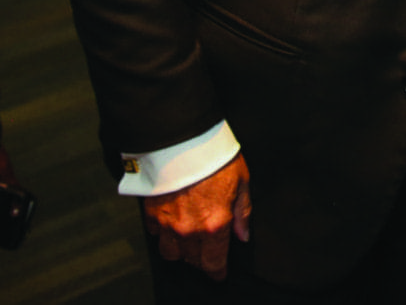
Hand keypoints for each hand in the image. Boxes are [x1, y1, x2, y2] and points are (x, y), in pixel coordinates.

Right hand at [141, 153, 251, 279]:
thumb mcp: (242, 181)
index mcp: (214, 224)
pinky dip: (164, 233)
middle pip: (192, 260)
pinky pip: (156, 235)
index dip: (218, 272)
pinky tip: (173, 222)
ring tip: (190, 239)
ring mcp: (167, 224)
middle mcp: (189, 230)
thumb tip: (243, 234)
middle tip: (209, 250)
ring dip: (181, 250)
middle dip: (202, 259)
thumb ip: (242, 212)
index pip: (214, 262)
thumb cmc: (214, 157)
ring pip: (171, 253)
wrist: (182, 142)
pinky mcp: (151, 214)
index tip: (220, 274)